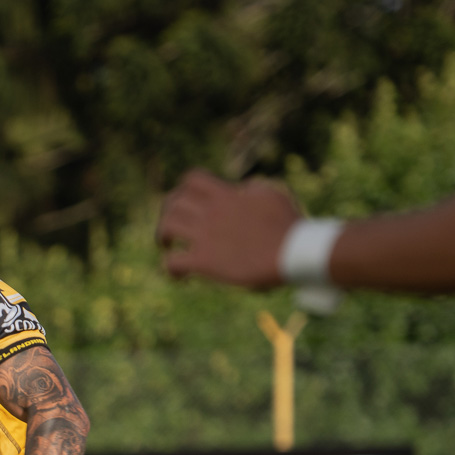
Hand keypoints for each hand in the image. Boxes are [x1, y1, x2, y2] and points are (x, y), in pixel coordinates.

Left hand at [157, 170, 300, 287]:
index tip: (188, 201)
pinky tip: (180, 276)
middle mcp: (211, 212)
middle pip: (173, 202)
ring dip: (162, 236)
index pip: (192, 179)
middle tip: (174, 226)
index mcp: (226, 195)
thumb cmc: (289, 226)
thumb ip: (253, 189)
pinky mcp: (204, 261)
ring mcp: (205, 236)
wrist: (293, 252)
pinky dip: (170, 268)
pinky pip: (172, 262)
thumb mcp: (272, 195)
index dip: (184, 189)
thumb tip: (243, 188)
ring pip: (167, 227)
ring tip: (168, 246)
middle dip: (168, 212)